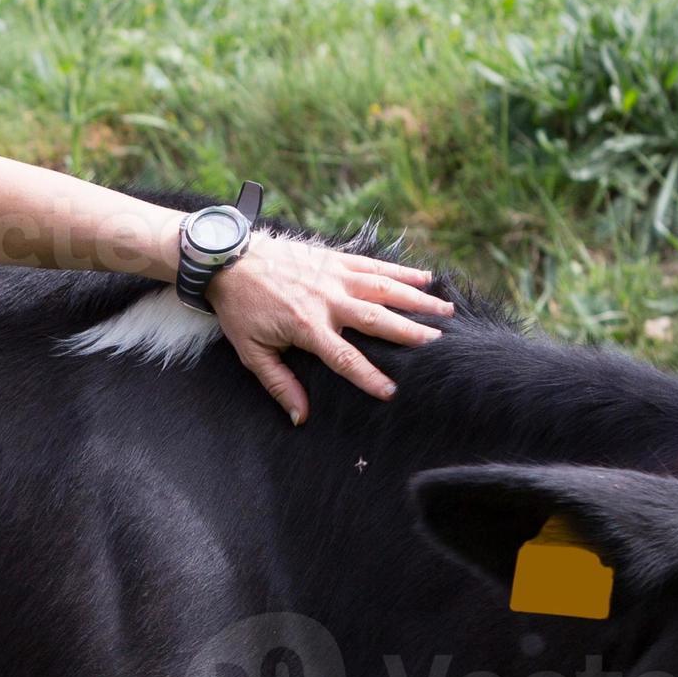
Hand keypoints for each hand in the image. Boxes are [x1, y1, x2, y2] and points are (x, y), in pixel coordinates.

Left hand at [204, 231, 450, 420]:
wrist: (231, 260)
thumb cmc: (241, 309)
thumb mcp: (252, 352)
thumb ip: (279, 384)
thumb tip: (300, 417)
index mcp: (307, 327)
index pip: (345, 358)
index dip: (369, 377)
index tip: (392, 391)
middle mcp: (327, 301)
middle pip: (376, 320)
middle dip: (409, 333)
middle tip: (438, 345)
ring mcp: (334, 277)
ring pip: (384, 289)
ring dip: (417, 300)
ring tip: (446, 312)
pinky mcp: (336, 259)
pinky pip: (374, 266)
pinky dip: (401, 271)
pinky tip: (426, 278)